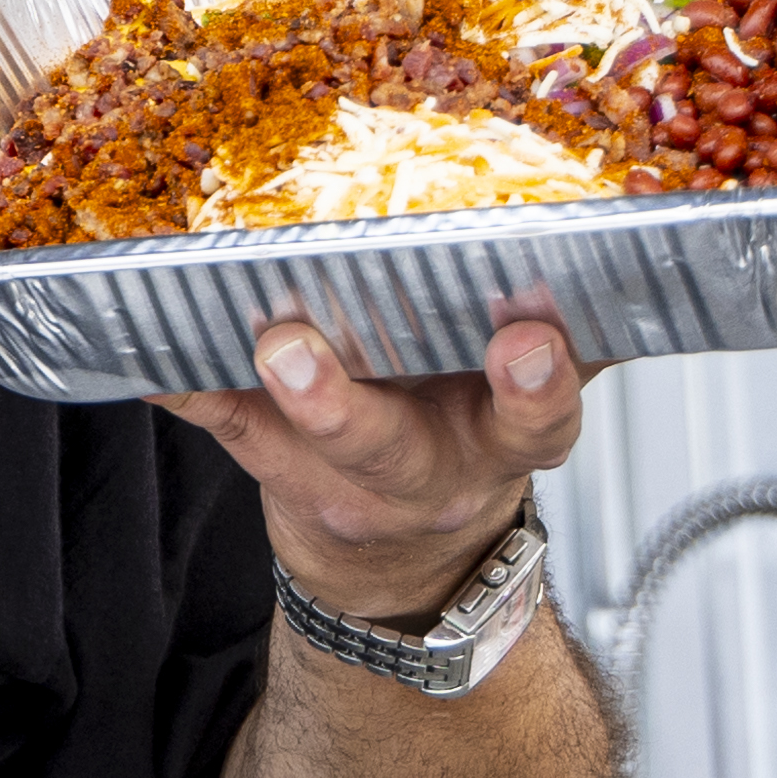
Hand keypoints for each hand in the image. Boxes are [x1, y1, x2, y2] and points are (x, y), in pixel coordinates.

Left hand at [160, 313, 584, 626]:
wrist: (402, 559)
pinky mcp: (272, 461)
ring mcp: (341, 475)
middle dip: (346, 407)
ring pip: (300, 442)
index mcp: (505, 438)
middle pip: (391, 451)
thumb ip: (575, 327)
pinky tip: (149, 347)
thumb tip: (627, 219)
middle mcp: (427, 469)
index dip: (537, 386)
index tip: (532, 337)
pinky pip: (223, 420)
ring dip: (266, 392)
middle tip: (302, 350)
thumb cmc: (473, 434)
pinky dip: (184, 381)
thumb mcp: (533, 400)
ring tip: (249, 341)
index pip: (535, 420)